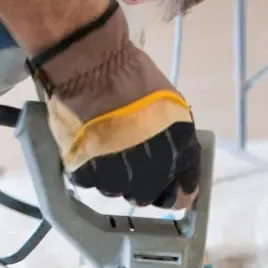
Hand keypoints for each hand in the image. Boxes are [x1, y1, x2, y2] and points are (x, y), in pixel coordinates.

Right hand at [37, 2, 199, 208]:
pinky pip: (90, 181)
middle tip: (133, 159)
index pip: (182, 196)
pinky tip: (91, 146)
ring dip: (115, 176)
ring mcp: (115, 180)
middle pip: (146, 197)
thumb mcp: (174, 111)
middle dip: (144, 183)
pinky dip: (91, 168)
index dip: (177, 191)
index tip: (171, 186)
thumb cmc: (137, 80)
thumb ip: (178, 144)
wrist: (94, 69)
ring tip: (109, 148)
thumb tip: (178, 163)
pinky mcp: (85, 176)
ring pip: (116, 191)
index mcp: (177, 160)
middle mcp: (149, 178)